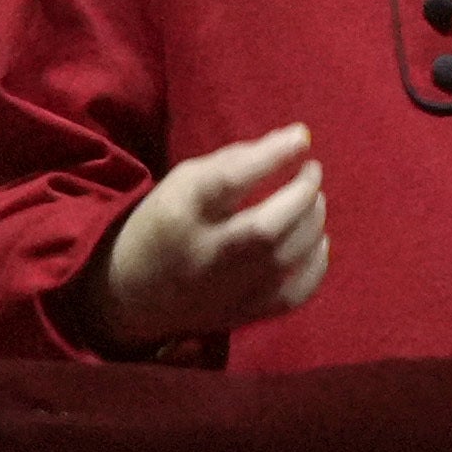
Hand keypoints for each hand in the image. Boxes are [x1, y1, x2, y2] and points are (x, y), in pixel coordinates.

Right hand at [94, 127, 332, 345]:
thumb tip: (295, 141)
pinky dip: (317, 264)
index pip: (230, 180)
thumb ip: (234, 161)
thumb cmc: (165, 223)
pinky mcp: (245, 313)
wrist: (135, 294)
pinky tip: (316, 241)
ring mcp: (227, 290)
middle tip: (312, 172)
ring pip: (286, 258)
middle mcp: (205, 255)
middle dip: (302, 194)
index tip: (301, 138)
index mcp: (181, 212)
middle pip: (266, 228)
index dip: (272, 156)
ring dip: (313, 221)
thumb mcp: (183, 182)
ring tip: (314, 200)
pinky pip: (295, 295)